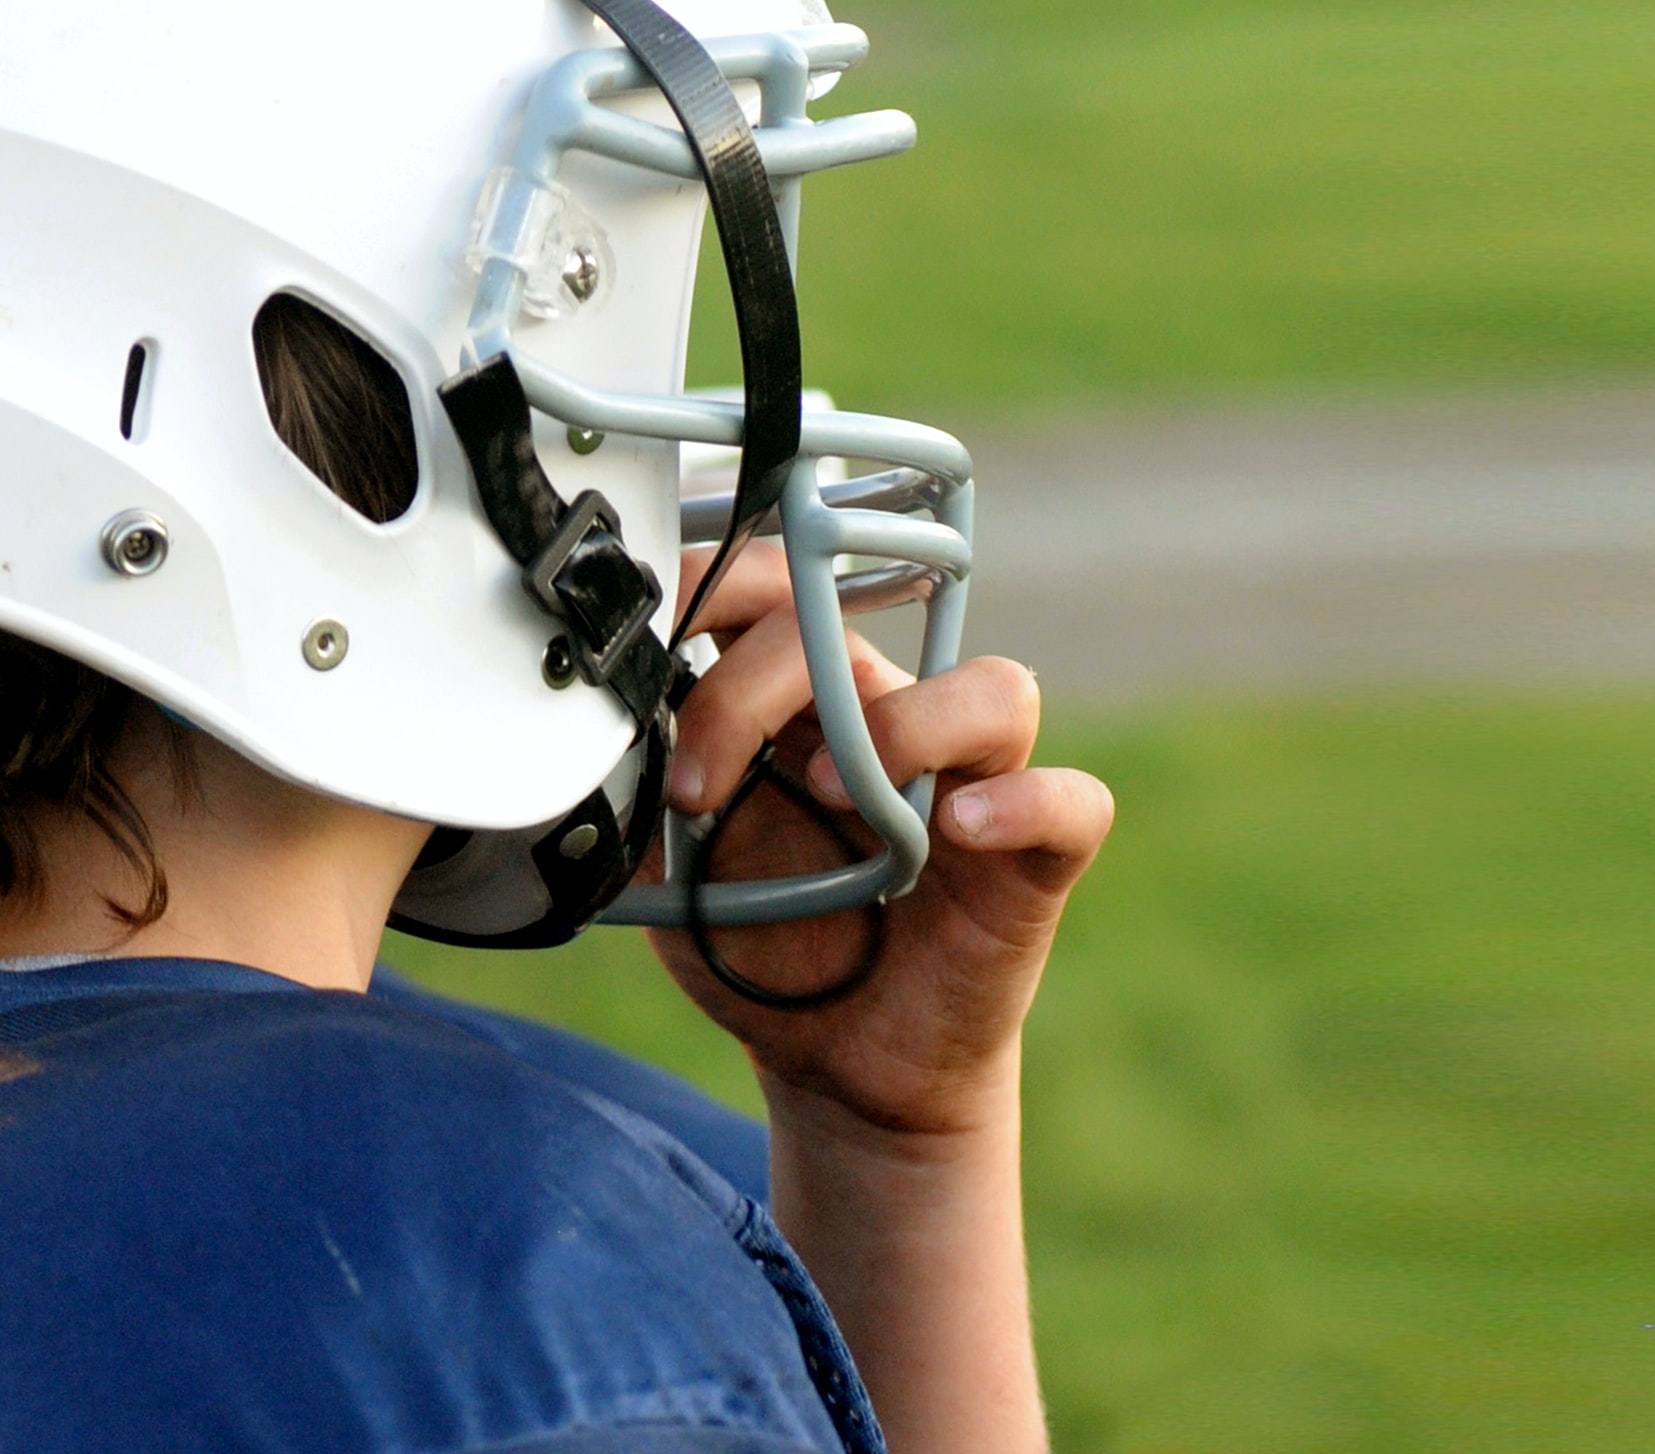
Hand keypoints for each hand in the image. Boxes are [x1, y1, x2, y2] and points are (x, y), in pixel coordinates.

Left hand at [649, 541, 1107, 1453]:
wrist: (839, 1061)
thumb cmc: (763, 946)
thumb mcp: (667, 868)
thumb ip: (635, 792)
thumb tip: (582, 725)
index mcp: (806, 702)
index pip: (774, 593)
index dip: (709, 597)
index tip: (634, 664)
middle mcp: (896, 718)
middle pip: (855, 633)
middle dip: (754, 684)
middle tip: (697, 785)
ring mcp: (977, 783)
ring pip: (994, 691)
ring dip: (908, 726)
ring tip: (837, 793)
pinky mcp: (1035, 858)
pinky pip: (1072, 802)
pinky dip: (1024, 803)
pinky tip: (954, 833)